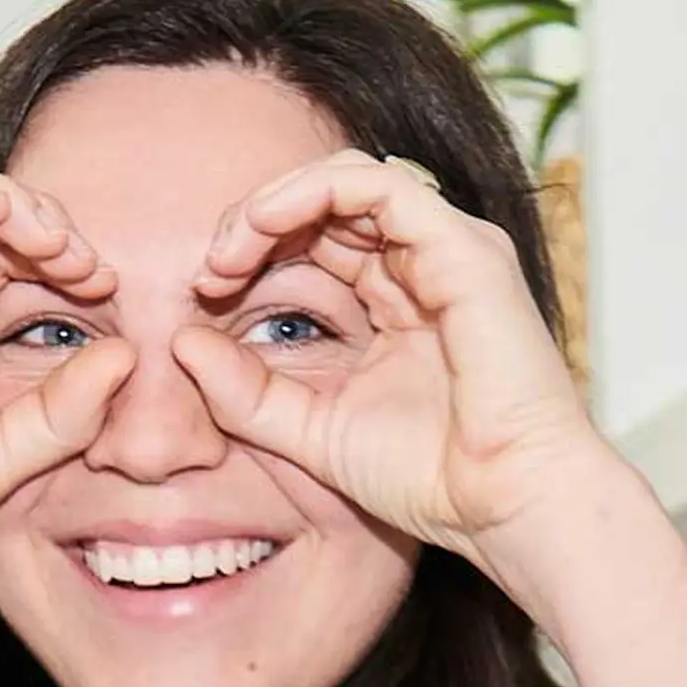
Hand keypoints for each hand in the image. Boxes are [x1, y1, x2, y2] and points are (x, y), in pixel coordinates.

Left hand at [168, 151, 613, 574]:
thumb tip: (182, 343)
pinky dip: (311, 191)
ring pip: (346, 180)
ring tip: (227, 249)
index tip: (201, 292)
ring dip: (274, 204)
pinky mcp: (464, 249)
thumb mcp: (311, 431)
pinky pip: (379, 184)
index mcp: (397, 299)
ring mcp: (449, 251)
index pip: (316, 239)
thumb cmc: (429, 477)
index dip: (252, 251)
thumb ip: (248, 393)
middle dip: (253, 225)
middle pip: (325, 203)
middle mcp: (425, 264)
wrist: (504, 506)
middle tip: (207, 270)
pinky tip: (262, 225)